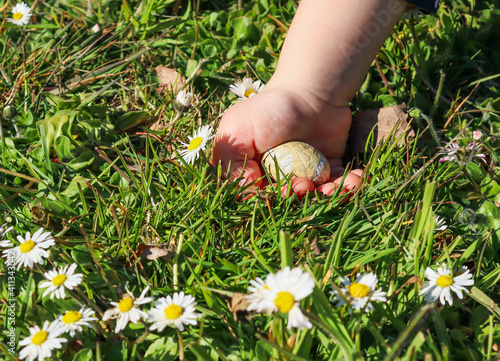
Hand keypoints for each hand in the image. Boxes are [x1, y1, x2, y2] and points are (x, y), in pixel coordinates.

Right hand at [212, 82, 361, 196]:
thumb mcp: (238, 129)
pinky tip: (354, 180)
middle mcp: (278, 176)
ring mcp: (304, 173)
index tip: (280, 190)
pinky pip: (338, 185)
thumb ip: (230, 161)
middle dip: (299, 199)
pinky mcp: (328, 168)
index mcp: (253, 171)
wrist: (312, 90)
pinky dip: (348, 187)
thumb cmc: (270, 108)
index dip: (270, 201)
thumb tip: (245, 190)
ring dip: (328, 197)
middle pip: (289, 201)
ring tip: (336, 187)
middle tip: (304, 185)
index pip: (259, 197)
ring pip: (316, 197)